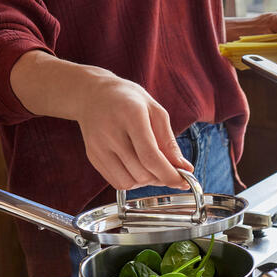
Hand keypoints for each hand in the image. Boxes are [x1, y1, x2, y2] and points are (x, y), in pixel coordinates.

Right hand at [10, 50, 192, 190]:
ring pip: (129, 182)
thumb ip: (169, 142)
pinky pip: (117, 182)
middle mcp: (111, 132)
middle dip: (162, 178)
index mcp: (130, 115)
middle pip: (141, 173)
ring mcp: (99, 146)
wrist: (92, 94)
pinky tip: (137, 168)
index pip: (150, 156)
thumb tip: (185, 169)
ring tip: (152, 167)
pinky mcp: (93, 156)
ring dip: (147, 182)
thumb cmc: (128, 100)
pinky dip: (133, 181)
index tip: (184, 181)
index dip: (169, 174)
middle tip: (169, 170)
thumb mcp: (155, 111)